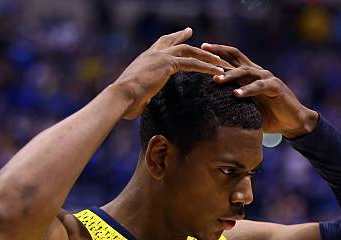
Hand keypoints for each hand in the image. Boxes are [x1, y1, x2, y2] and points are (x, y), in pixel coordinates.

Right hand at [113, 28, 231, 119]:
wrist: (121, 96)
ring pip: (189, 52)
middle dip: (189, 39)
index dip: (172, 39)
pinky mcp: (167, 64)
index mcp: (144, 59)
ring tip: (219, 61)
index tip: (183, 35)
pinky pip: (192, 64)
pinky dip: (207, 67)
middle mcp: (152, 54)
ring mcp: (160, 57)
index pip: (160, 44)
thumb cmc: (125, 101)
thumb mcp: (137, 95)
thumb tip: (144, 103)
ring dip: (206, 56)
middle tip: (197, 36)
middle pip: (175, 42)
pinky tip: (218, 71)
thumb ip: (144, 95)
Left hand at [201, 43, 318, 136]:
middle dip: (218, 54)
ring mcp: (267, 78)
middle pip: (236, 57)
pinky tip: (236, 95)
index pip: (231, 57)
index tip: (200, 49)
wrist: (292, 123)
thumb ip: (232, 103)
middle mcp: (257, 72)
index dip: (217, 51)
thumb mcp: (246, 108)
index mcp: (249, 75)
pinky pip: (259, 86)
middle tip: (202, 53)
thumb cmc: (268, 116)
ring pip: (245, 71)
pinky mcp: (276, 87)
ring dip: (230, 75)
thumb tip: (208, 109)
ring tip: (216, 80)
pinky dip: (247, 90)